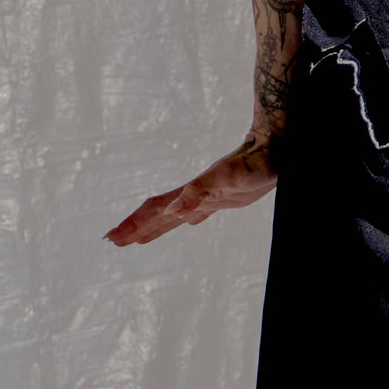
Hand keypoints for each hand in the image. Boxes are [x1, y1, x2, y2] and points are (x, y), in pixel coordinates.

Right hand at [104, 126, 281, 245]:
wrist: (275, 148)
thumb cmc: (255, 162)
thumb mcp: (228, 179)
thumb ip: (199, 193)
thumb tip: (172, 211)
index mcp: (191, 192)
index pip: (154, 210)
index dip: (133, 224)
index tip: (112, 237)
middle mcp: (194, 195)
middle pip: (157, 214)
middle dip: (135, 228)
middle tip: (113, 241)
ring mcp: (207, 196)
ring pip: (173, 216)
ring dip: (153, 227)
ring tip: (137, 238)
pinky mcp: (223, 198)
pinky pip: (194, 213)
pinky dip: (183, 220)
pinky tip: (184, 222)